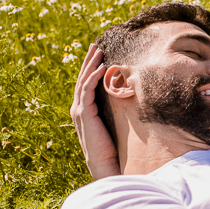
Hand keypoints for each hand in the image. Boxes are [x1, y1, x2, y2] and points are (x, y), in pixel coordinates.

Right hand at [70, 43, 120, 179]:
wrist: (104, 163)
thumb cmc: (112, 147)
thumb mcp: (113, 123)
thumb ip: (116, 111)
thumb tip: (131, 99)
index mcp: (84, 109)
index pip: (86, 83)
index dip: (91, 68)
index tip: (98, 54)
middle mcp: (78, 108)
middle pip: (82, 78)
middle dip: (89, 61)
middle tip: (95, 45)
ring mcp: (79, 110)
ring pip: (83, 81)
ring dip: (91, 64)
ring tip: (98, 50)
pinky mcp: (84, 114)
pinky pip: (87, 91)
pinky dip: (93, 77)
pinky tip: (101, 68)